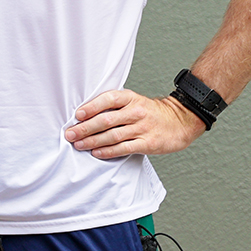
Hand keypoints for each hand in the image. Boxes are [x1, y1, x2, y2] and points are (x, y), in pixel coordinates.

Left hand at [64, 90, 205, 158]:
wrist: (180, 121)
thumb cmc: (150, 112)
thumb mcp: (134, 101)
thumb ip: (114, 105)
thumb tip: (86, 113)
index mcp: (130, 98)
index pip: (107, 99)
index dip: (91, 107)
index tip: (77, 115)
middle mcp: (135, 112)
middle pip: (105, 120)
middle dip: (85, 128)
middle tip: (70, 134)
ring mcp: (142, 128)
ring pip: (112, 136)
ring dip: (92, 141)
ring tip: (78, 144)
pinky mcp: (148, 143)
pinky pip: (124, 148)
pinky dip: (108, 151)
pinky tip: (96, 152)